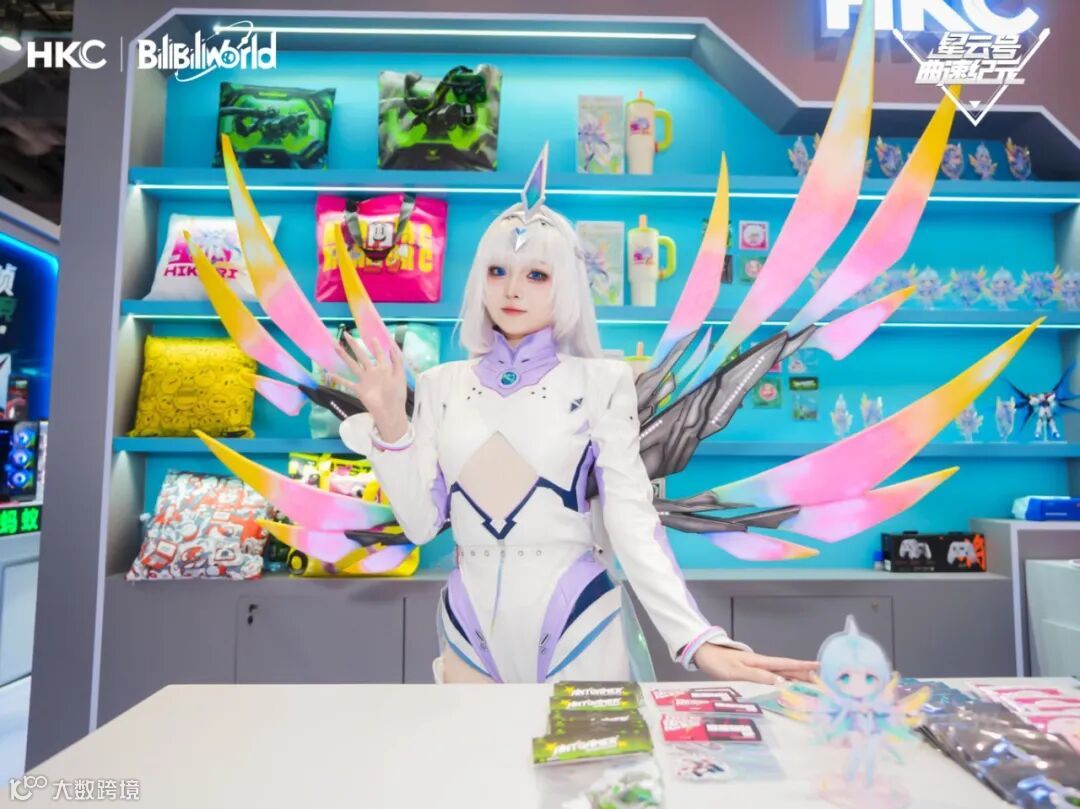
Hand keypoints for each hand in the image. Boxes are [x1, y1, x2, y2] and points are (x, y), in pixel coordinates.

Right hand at [330, 334, 408, 440]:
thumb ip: (397, 362)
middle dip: (354, 345)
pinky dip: (338, 379)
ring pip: (352, 365)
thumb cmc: (397, 395)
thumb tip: (392, 347)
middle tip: (346, 334)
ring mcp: (364, 380)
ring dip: (344, 356)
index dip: (376, 345)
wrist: (391, 411)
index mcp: (383, 368)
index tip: (371, 336)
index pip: (378, 353)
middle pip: (361, 355)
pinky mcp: (359, 389)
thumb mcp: (400, 376)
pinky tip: (329, 374)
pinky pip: (347, 383)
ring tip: (336, 347)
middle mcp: (372, 372)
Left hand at [692, 644, 817, 685]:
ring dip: (796, 678)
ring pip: (782, 674)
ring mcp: (758, 667)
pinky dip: (783, 681)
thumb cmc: (718, 663)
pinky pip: (772, 677)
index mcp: (761, 662)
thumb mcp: (737, 671)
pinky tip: (787, 687)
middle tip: (823, 681)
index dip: (803, 667)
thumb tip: (780, 682)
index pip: (786, 665)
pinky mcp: (751, 672)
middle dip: (805, 674)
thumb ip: (758, 676)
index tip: (820, 667)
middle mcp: (762, 664)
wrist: (704, 654)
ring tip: (811, 684)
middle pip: (788, 670)